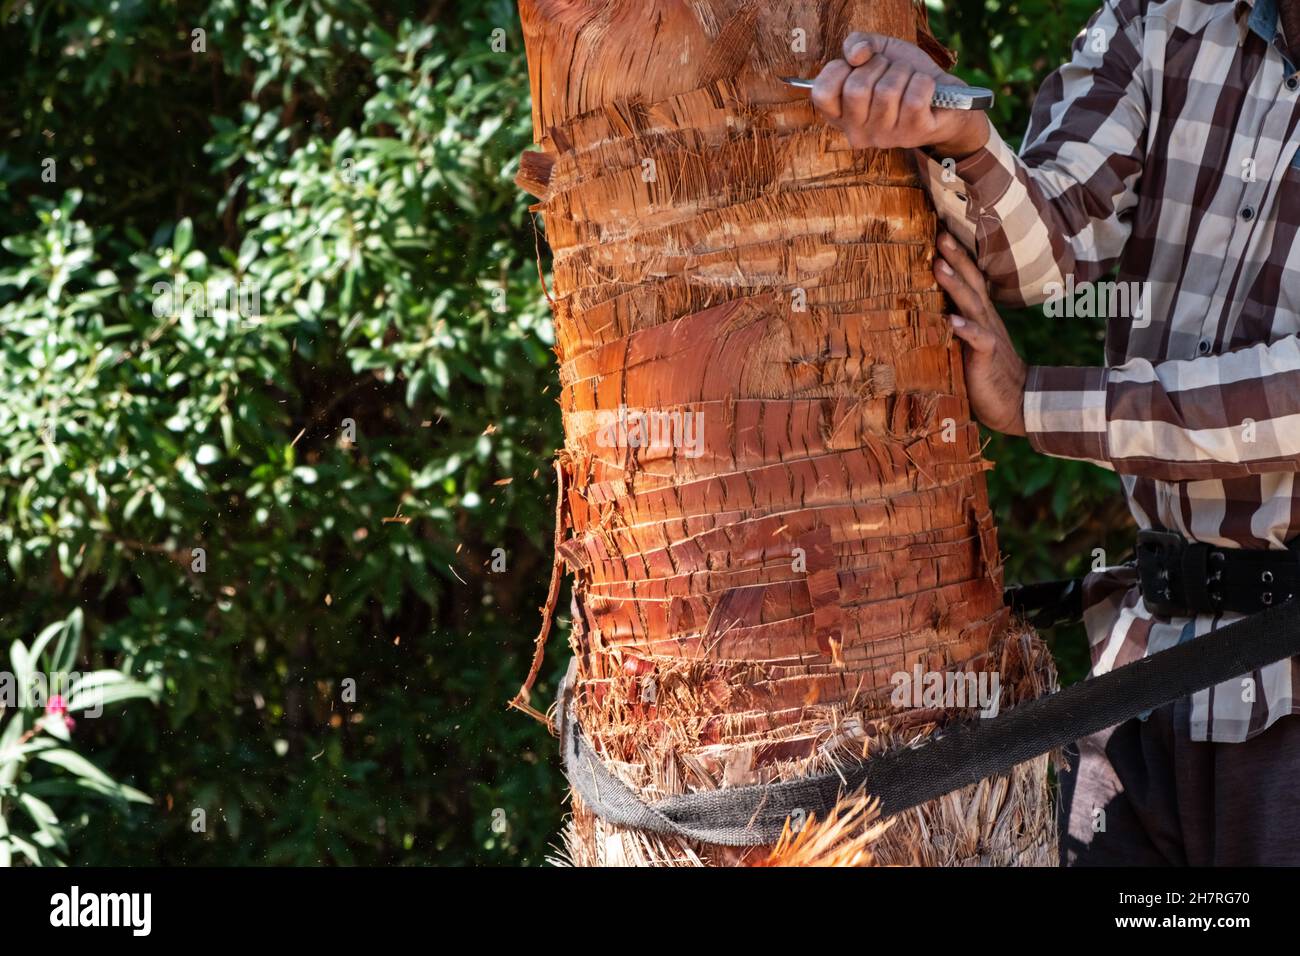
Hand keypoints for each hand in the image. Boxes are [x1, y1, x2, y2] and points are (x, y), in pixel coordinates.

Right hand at [811, 32, 988, 156]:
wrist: (943, 93)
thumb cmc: (903, 75)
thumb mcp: (877, 51)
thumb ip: (858, 42)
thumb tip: (855, 54)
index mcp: (841, 115)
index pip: (822, 93)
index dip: (838, 69)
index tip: (857, 65)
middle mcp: (858, 132)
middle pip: (856, 89)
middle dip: (878, 66)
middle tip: (889, 70)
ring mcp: (885, 137)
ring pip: (887, 91)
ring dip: (903, 73)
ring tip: (908, 78)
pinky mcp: (913, 133)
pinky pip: (914, 97)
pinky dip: (923, 82)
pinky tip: (926, 88)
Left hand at [933, 232, 1027, 436]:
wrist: (1015, 402)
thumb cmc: (984, 373)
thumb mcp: (965, 344)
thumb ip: (951, 325)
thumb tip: (926, 309)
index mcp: (979, 315)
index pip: (969, 279)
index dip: (957, 256)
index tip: (940, 231)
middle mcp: (985, 319)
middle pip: (973, 281)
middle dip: (957, 256)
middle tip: (940, 233)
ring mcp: (988, 336)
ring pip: (973, 304)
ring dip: (956, 284)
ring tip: (939, 266)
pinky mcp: (988, 357)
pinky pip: (979, 340)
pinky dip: (966, 329)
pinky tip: (952, 320)